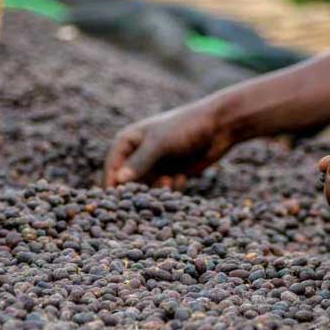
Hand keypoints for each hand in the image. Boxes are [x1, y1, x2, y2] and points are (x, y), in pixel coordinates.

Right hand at [104, 102, 232, 188]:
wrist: (218, 126)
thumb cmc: (184, 128)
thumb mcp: (159, 144)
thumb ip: (139, 162)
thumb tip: (119, 180)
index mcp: (128, 142)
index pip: (112, 167)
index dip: (111, 184)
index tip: (115, 202)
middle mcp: (138, 154)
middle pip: (128, 182)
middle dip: (139, 191)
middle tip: (147, 197)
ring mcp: (155, 165)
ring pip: (148, 188)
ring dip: (158, 189)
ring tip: (169, 180)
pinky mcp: (171, 173)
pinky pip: (165, 189)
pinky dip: (173, 186)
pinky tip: (182, 176)